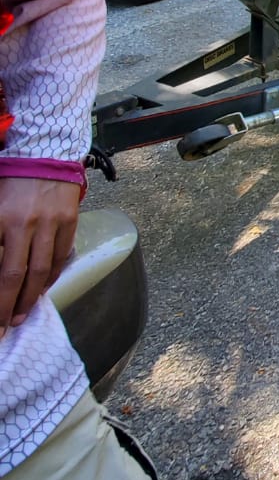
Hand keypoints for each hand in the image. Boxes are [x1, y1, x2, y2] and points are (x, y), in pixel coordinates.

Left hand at [0, 177, 81, 333]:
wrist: (45, 152)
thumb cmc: (10, 180)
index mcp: (1, 219)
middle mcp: (26, 223)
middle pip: (17, 275)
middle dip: (8, 306)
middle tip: (2, 328)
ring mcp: (51, 223)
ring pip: (42, 271)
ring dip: (30, 298)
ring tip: (20, 316)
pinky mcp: (70, 221)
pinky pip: (60, 257)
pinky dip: (51, 278)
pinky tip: (41, 290)